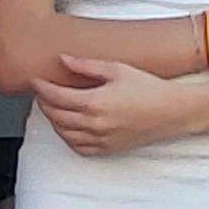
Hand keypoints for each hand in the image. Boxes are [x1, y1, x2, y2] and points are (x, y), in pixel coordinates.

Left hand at [31, 54, 193, 157]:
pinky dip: (68, 138)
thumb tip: (63, 59)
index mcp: (94, 102)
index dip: (41, 88)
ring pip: (64, 133)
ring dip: (53, 121)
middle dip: (44, 103)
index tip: (35, 80)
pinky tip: (68, 127)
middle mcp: (94, 124)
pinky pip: (78, 147)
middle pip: (56, 115)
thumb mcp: (118, 69)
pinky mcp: (108, 149)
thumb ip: (87, 66)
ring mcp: (101, 139)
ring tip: (52, 107)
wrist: (173, 111)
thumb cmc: (149, 88)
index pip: (55, 97)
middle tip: (41, 92)